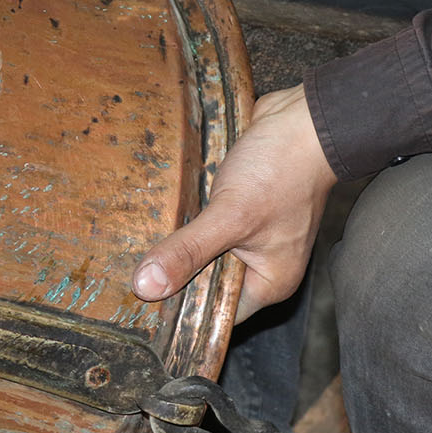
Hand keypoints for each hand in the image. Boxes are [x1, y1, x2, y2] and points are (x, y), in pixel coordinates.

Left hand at [132, 85, 336, 321]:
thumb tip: (145, 287)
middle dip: (172, 274)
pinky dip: (184, 218)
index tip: (138, 306)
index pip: (215, 313)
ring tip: (131, 248)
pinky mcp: (236, 207)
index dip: (179, 311)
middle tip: (127, 274)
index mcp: (267, 282)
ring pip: (201, 250)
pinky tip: (153, 216)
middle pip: (204, 282)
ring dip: (176, 244)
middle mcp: (259, 264)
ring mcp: (248, 234)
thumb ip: (188, 251)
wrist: (304, 119)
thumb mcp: (230, 216)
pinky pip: (203, 222)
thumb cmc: (282, 171)